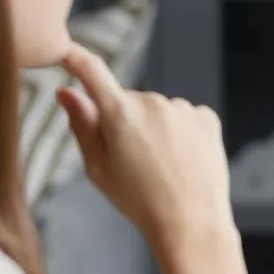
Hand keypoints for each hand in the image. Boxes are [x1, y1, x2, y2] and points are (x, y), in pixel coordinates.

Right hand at [56, 44, 233, 245]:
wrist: (191, 222)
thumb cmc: (139, 200)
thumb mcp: (98, 167)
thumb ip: (82, 125)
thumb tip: (66, 93)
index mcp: (119, 113)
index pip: (92, 72)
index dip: (76, 60)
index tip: (67, 51)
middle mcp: (152, 101)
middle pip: (129, 101)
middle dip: (126, 121)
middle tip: (133, 160)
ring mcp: (182, 108)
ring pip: (159, 111)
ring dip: (156, 128)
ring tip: (161, 166)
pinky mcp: (206, 117)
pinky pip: (184, 118)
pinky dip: (181, 133)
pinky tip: (182, 160)